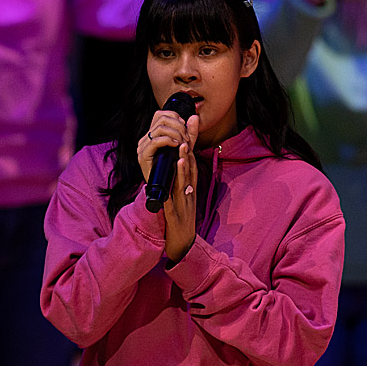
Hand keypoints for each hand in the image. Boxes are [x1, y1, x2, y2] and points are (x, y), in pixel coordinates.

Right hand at [138, 108, 193, 184]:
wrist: (168, 189)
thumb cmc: (175, 169)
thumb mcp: (185, 147)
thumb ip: (190, 133)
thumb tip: (194, 116)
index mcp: (152, 135)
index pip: (161, 115)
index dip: (175, 117)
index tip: (185, 127)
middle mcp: (145, 139)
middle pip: (161, 118)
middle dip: (178, 126)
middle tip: (186, 138)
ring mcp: (143, 147)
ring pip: (159, 128)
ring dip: (176, 133)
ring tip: (183, 143)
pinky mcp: (143, 156)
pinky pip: (155, 141)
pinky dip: (168, 140)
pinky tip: (176, 145)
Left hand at [164, 115, 199, 262]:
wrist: (182, 245)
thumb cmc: (182, 219)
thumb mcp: (184, 195)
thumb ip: (183, 177)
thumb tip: (181, 158)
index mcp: (190, 185)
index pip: (191, 159)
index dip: (192, 140)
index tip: (191, 120)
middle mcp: (190, 191)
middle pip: (191, 165)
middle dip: (190, 145)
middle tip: (190, 124)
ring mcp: (185, 202)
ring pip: (185, 179)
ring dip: (184, 162)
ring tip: (182, 146)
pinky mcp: (177, 213)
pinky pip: (176, 196)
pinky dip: (177, 183)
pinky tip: (174, 173)